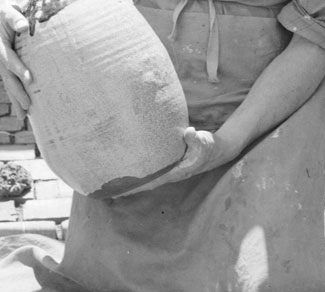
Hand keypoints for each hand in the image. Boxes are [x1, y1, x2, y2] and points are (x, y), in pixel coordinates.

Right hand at [0, 0, 31, 118]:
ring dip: (16, 99)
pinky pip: (11, 82)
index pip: (9, 59)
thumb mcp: (10, 9)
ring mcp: (2, 62)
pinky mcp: (7, 65)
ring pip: (9, 83)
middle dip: (17, 92)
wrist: (1, 9)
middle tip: (28, 106)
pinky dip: (16, 95)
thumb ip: (16, 17)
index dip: (18, 69)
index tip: (29, 79)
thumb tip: (23, 26)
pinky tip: (22, 109)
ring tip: (23, 116)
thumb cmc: (8, 8)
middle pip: (8, 77)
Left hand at [118, 126, 237, 196]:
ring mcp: (170, 169)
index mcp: (174, 172)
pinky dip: (140, 171)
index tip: (117, 191)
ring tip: (113, 182)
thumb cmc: (210, 146)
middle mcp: (170, 174)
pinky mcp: (171, 163)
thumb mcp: (205, 141)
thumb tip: (189, 132)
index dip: (134, 187)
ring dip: (132, 181)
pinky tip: (131, 168)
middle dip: (127, 187)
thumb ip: (196, 139)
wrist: (219, 149)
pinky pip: (152, 170)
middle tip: (105, 189)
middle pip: (144, 183)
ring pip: (147, 178)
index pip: (150, 182)